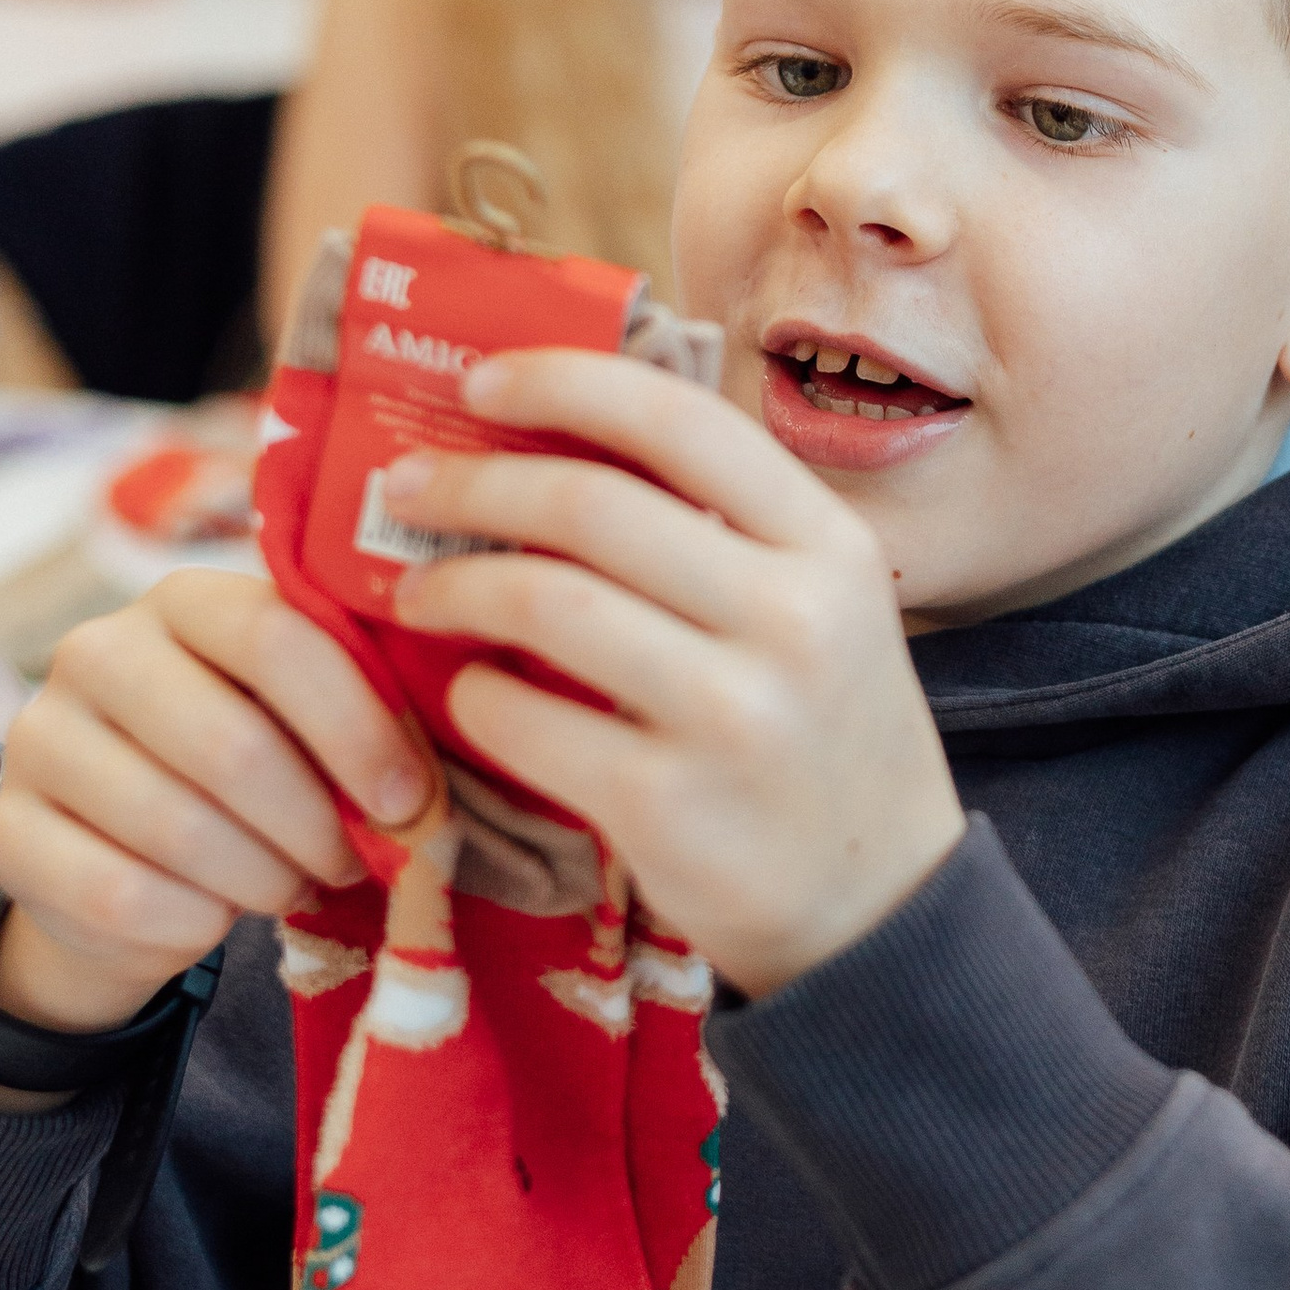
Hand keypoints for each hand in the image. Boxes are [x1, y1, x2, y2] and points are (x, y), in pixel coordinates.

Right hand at [0, 571, 434, 1038]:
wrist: (125, 854)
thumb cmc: (250, 773)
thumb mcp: (304, 724)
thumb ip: (361, 720)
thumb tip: (428, 790)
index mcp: (187, 600)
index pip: (277, 636)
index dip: (357, 727)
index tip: (410, 802)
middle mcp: (98, 651)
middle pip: (231, 743)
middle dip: (315, 823)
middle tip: (351, 863)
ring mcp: (40, 739)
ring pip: (179, 828)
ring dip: (262, 878)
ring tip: (292, 885)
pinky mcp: (8, 834)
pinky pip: (122, 895)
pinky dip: (193, 924)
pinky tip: (214, 917)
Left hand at [379, 350, 967, 996]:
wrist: (879, 906)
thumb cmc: (825, 734)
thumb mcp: (824, 610)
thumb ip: (728, 531)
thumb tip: (561, 441)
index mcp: (830, 546)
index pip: (680, 421)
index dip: (565, 383)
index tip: (483, 382)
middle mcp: (793, 618)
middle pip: (590, 505)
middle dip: (474, 485)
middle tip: (410, 488)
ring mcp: (732, 716)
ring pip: (545, 604)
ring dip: (454, 585)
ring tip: (418, 592)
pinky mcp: (667, 808)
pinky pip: (526, 721)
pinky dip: (474, 698)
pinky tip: (471, 695)